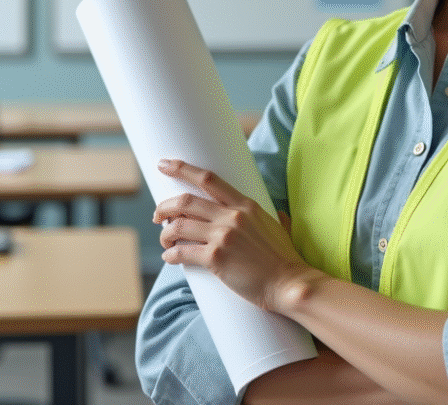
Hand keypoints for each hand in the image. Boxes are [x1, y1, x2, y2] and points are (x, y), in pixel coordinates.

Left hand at [153, 159, 314, 311]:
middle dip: (164, 207)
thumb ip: (274, 217)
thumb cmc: (285, 259)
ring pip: (178, 227)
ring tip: (164, 240)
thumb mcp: (279, 227)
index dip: (182, 168)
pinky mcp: (216, 259)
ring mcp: (223, 236)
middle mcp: (232, 216)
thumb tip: (277, 214)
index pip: (208, 179)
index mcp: (245, 204)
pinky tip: (170, 257)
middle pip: (185, 202)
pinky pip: (182, 252)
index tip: (164, 164)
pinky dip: (170, 254)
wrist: (289, 284)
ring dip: (165, 234)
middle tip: (158, 215)